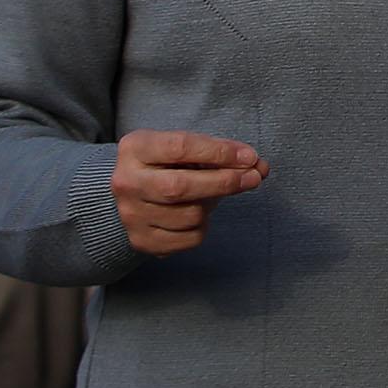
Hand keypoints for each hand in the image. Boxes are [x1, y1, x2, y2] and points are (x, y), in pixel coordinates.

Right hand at [111, 129, 266, 256]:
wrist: (130, 192)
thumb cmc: (167, 164)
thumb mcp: (186, 148)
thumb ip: (221, 153)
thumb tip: (260, 167)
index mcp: (135, 149)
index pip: (181, 147)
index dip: (220, 152)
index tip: (250, 157)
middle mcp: (127, 182)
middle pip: (181, 187)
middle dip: (224, 182)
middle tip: (254, 178)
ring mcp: (131, 215)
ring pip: (190, 215)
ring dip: (212, 204)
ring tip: (209, 194)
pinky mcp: (141, 240)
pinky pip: (189, 239)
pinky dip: (204, 226)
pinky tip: (197, 213)